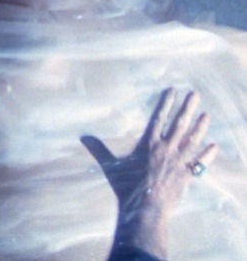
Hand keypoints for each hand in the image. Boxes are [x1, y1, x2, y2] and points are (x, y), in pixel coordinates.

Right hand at [81, 88, 218, 258]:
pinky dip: (207, 155)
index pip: (158, 118)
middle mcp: (165, 149)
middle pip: (179, 125)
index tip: (172, 90)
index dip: (165, 103)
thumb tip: (84, 138)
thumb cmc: (127, 187)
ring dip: (200, 127)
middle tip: (195, 94)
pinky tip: (214, 146)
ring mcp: (177, 162)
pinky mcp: (186, 176)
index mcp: (149, 144)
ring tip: (206, 115)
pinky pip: (199, 163)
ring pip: (191, 141)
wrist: (145, 208)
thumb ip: (99, 150)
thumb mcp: (111, 166)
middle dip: (187, 108)